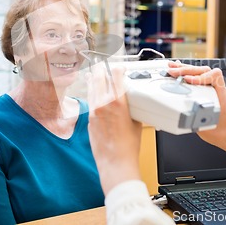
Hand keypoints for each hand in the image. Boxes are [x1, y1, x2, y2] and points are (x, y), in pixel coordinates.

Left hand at [87, 64, 142, 194]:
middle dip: (102, 68)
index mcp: (118, 101)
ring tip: (94, 71)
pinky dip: (91, 91)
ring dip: (93, 78)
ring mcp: (94, 110)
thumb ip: (131, 108)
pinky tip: (91, 89)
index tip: (120, 66)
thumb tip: (130, 103)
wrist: (115, 163)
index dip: (118, 68)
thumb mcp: (136, 122)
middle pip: (100, 77)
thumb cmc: (128, 146)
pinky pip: (89, 99)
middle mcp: (103, 103)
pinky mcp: (89, 119)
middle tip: (103, 62)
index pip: (116, 75)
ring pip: (91, 87)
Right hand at [167, 61, 225, 169]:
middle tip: (173, 72)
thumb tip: (182, 107)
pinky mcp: (206, 91)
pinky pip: (198, 76)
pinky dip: (188, 72)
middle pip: (204, 70)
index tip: (188, 81)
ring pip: (200, 71)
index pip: (214, 75)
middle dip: (187, 70)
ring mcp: (212, 88)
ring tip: (172, 67)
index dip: (200, 76)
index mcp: (221, 93)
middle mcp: (218, 88)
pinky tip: (178, 70)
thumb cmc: (219, 130)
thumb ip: (195, 115)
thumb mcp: (206, 123)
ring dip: (186, 68)